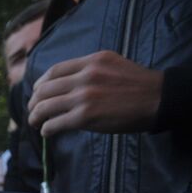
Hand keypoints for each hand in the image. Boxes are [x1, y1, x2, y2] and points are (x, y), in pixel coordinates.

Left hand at [29, 51, 163, 135]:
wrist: (159, 98)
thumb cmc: (138, 85)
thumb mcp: (112, 66)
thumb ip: (89, 71)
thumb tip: (66, 85)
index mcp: (92, 61)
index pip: (54, 71)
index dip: (41, 84)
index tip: (38, 93)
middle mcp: (85, 75)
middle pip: (45, 88)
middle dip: (34, 101)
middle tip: (33, 111)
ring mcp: (84, 95)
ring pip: (45, 106)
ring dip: (35, 116)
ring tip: (35, 122)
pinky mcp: (85, 116)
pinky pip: (55, 123)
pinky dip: (46, 128)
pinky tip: (47, 131)